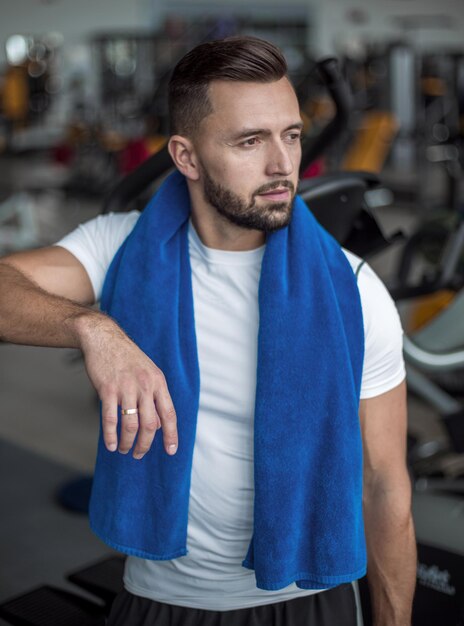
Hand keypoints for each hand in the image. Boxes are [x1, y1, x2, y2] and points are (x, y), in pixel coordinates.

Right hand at [77, 314, 177, 459]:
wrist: (104, 338)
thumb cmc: (127, 358)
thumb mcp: (148, 372)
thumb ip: (154, 396)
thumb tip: (157, 425)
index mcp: (158, 382)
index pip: (169, 414)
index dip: (171, 435)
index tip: (170, 451)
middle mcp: (145, 385)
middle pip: (150, 424)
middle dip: (145, 444)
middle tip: (139, 454)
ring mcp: (126, 388)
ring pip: (131, 425)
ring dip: (128, 443)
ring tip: (124, 450)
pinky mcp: (107, 389)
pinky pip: (110, 419)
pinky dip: (111, 435)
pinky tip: (111, 445)